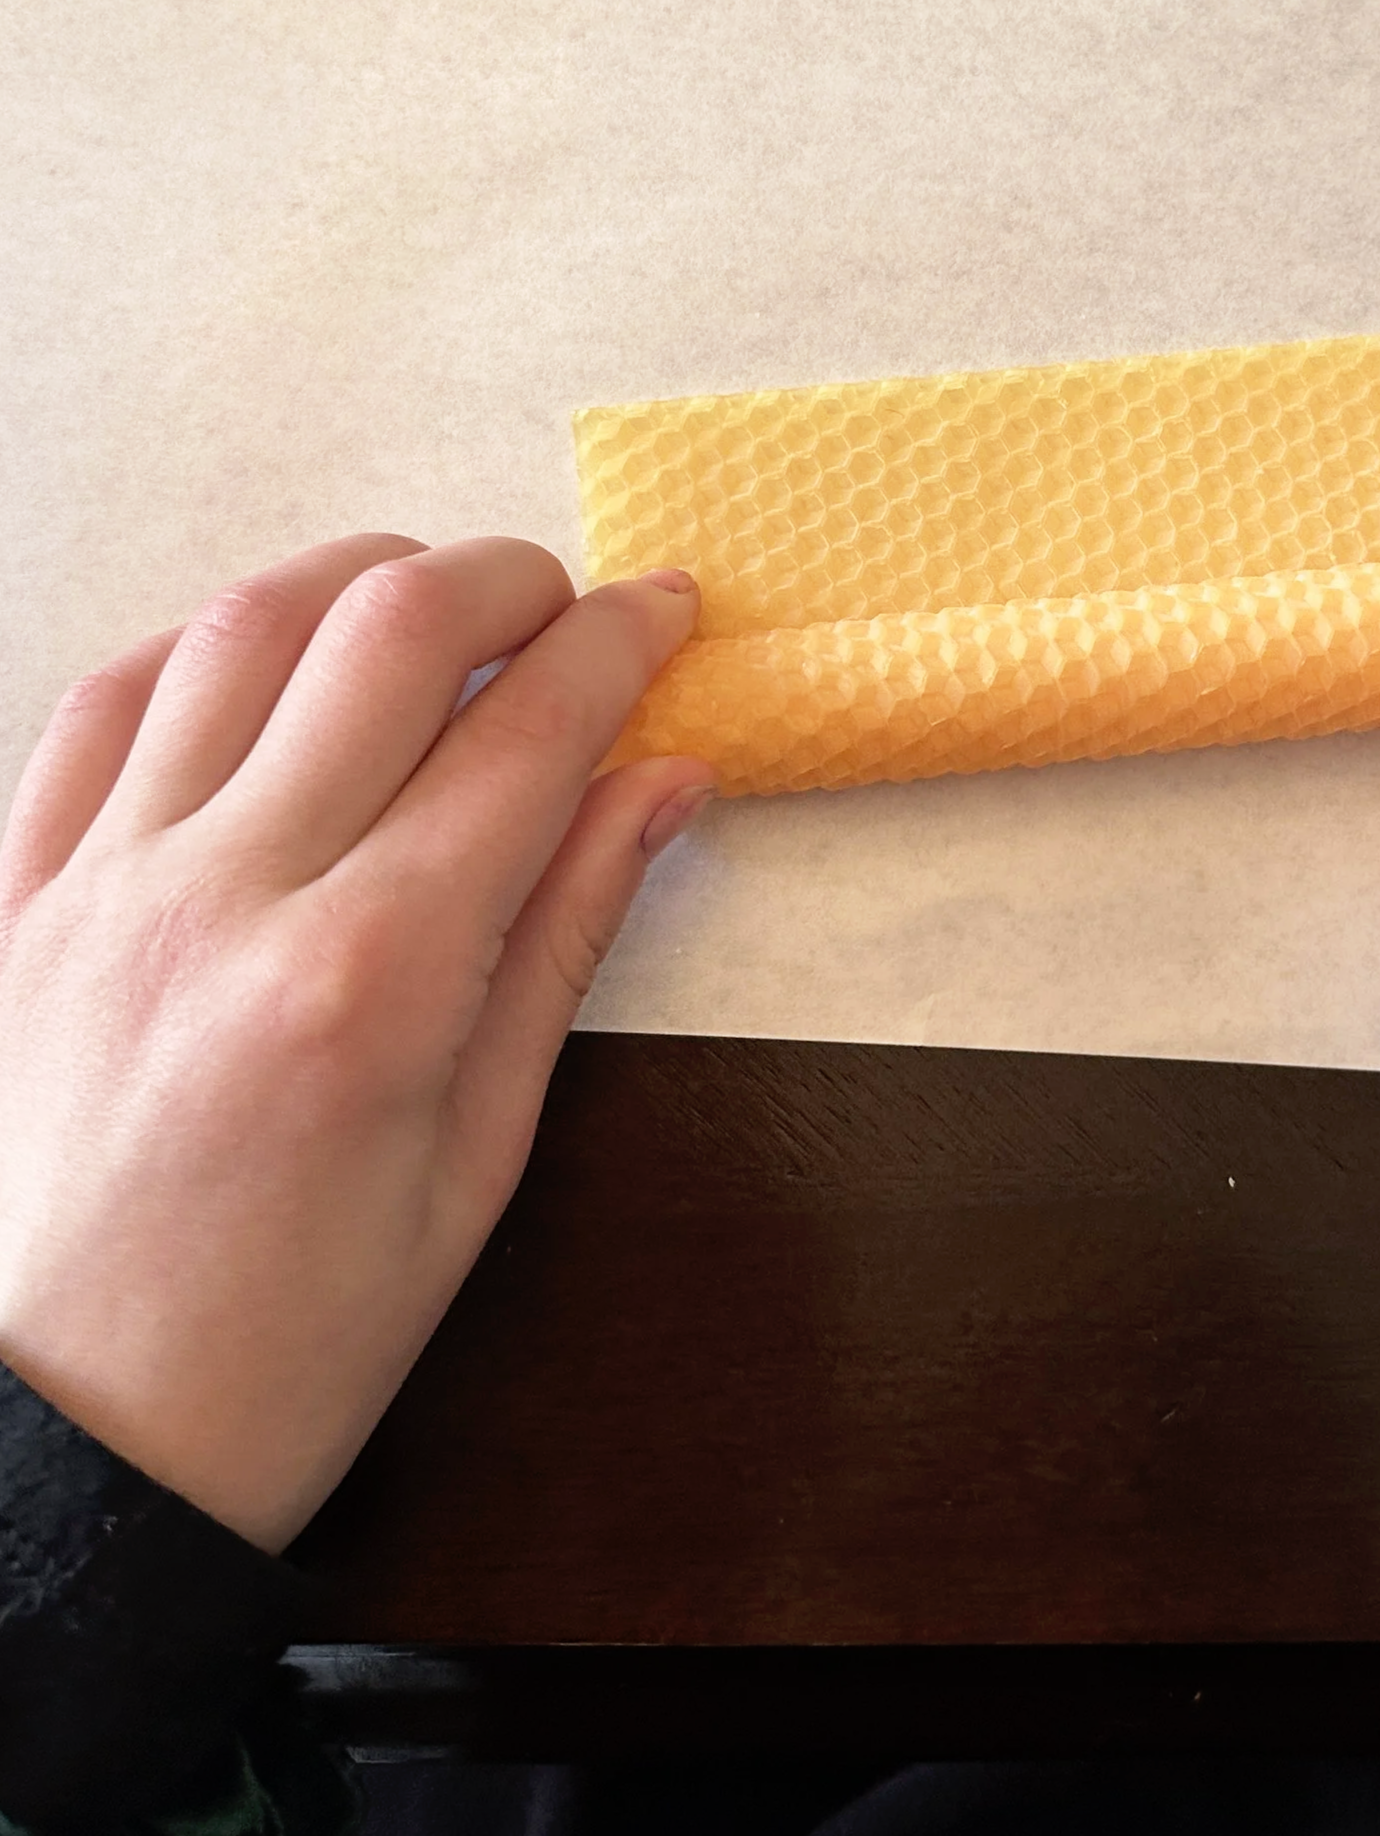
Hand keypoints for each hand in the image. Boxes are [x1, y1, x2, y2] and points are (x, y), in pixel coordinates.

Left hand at [0, 537, 714, 1550]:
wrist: (57, 1449)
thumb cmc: (285, 1341)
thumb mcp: (475, 1160)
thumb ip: (563, 940)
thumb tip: (661, 784)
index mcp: (370, 979)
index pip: (529, 732)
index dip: (621, 643)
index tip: (669, 610)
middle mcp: (229, 896)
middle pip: (389, 629)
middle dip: (506, 576)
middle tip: (564, 605)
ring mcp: (104, 885)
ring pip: (241, 628)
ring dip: (359, 577)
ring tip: (427, 609)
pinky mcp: (19, 898)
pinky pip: (104, 701)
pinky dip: (206, 643)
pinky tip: (268, 666)